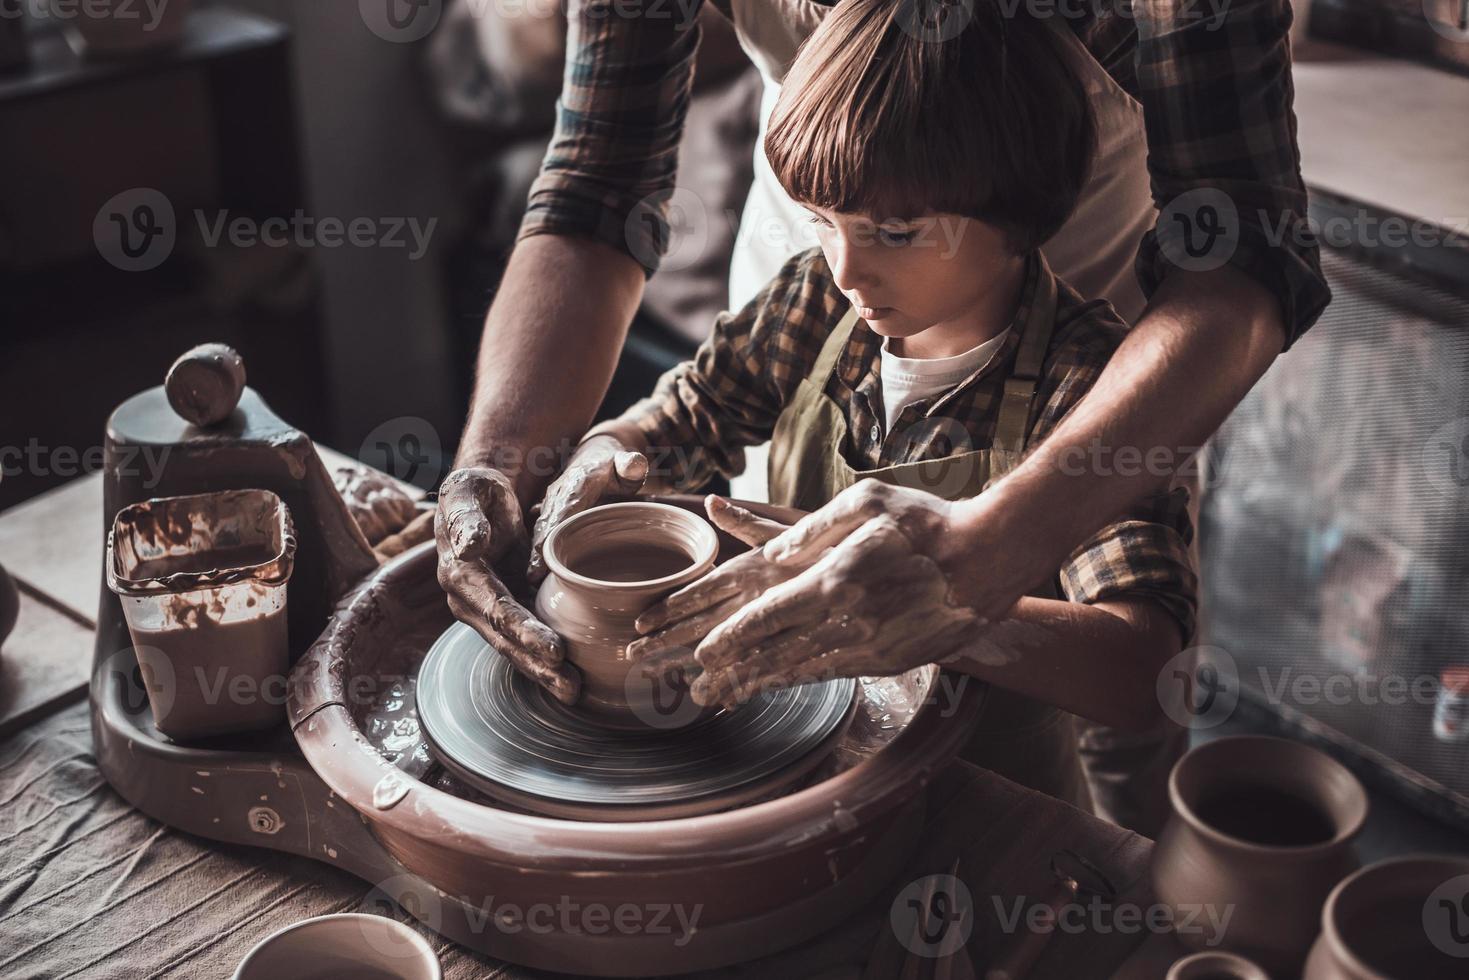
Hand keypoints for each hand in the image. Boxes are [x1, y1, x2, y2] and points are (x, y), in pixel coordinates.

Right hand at [435, 467, 578, 703]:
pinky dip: (544, 658)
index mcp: (460, 575)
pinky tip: (570, 675)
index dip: (523, 631)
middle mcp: (470, 601)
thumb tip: (469, 547)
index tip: (554, 649)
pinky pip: (524, 639)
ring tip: (574, 692)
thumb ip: (465, 518)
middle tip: (570, 685)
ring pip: (515, 646)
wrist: (480, 498)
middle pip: (506, 638)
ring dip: (543, 671)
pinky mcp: (505, 610)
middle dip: (537, 664)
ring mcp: (487, 610)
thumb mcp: (467, 491)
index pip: (496, 608)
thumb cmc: (475, 490)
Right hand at [527, 434, 648, 583]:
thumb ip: (632, 464)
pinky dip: (540, 548)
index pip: (565, 508)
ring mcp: (554, 503)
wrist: (598, 456)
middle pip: (548, 523)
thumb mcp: (628, 463)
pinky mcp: (553, 512)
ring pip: (543, 529)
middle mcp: (561, 493)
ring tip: (533, 578)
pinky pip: (544, 530)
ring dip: (536, 553)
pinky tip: (538, 570)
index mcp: (579, 482)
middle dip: (539, 549)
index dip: (554, 528)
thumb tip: (634, 464)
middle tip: (534, 576)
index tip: (544, 549)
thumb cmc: (617, 466)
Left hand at [644, 482, 1030, 707]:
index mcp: (836, 579)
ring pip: (802, 670)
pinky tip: (778, 683)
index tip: (702, 651)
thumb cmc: (926, 522)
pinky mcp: (891, 661)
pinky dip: (800, 680)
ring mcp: (872, 646)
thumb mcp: (866, 503)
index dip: (731, 637)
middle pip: (776, 651)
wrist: (992, 558)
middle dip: (732, 668)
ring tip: (722, 693)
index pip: (769, 615)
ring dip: (759, 682)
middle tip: (695, 682)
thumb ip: (811, 529)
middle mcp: (849, 620)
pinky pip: (834, 674)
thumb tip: (769, 554)